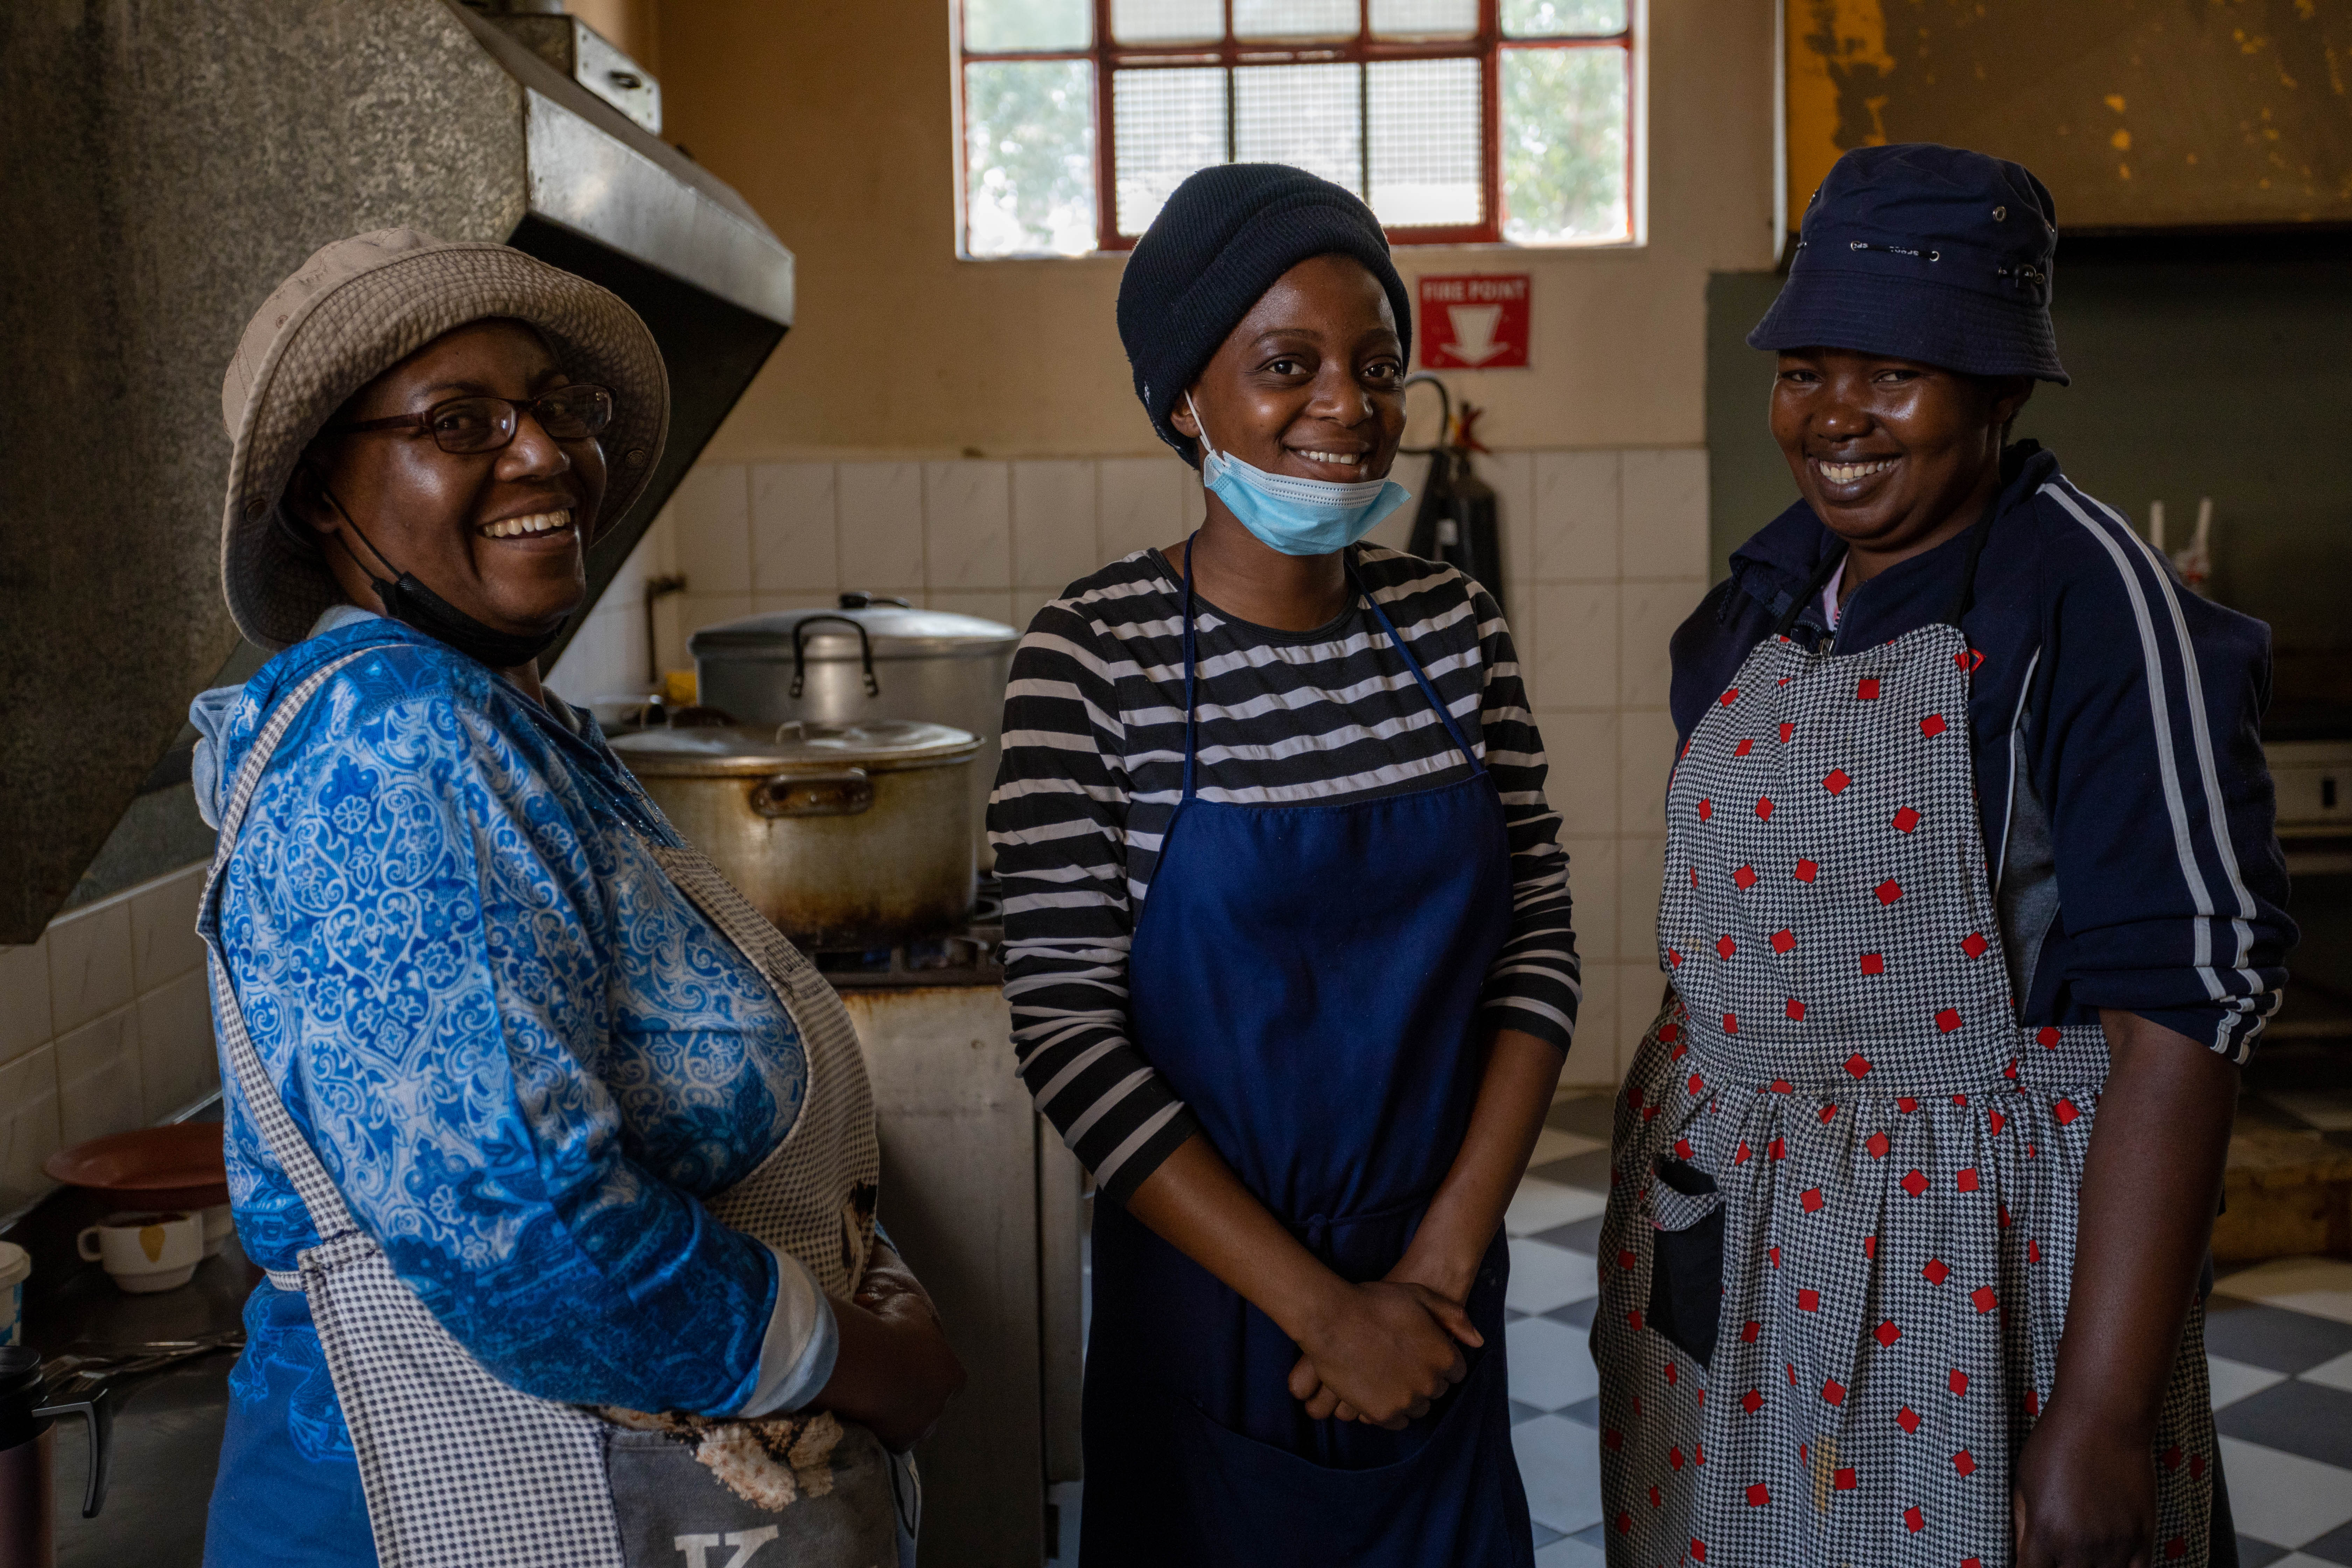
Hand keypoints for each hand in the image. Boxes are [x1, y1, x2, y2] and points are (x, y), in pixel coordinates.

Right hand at [819, 1242, 966, 1451]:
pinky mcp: (897, 1444)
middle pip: (931, 1402)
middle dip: (914, 1393)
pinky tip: (861, 1415)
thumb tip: (881, 1304)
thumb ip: (908, 1314)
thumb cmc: (892, 1329)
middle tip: (888, 1380)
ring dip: (897, 1414)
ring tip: (873, 1398)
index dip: (931, 1369)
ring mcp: (920, 1427)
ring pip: (912, 1425)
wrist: (867, 1363)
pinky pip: (890, 1439)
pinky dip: (878, 1429)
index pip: (950, 1377)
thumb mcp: (907, 1307)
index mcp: (952, 1374)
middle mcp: (941, 1405)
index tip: (911, 1362)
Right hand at [1284, 1279, 1479, 1428]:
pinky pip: (1397, 1421)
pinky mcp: (1383, 1413)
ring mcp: (1406, 1400)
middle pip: (1436, 1390)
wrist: (1331, 1318)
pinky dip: (1390, 1410)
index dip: (1438, 1361)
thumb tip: (1477, 1341)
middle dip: (1424, 1378)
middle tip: (1401, 1361)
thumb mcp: (1420, 1296)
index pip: (1455, 1372)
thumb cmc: (1373, 1303)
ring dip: (1408, 1395)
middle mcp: (1430, 1382)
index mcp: (1443, 1355)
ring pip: (1418, 1407)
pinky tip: (1378, 1390)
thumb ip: (1454, 1317)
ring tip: (1387, 1374)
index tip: (1421, 1353)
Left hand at [2012, 1405, 2156, 1567]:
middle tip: (2059, 1557)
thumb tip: (2018, 1551)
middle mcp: (2079, 1546)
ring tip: (2085, 1558)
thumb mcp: (2023, 1481)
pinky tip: (2113, 1563)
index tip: (2031, 1563)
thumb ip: (2021, 1522)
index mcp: (2044, 1531)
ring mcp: (2114, 1544)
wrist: (2103, 1420)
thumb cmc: (2056, 1443)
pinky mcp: (2143, 1537)